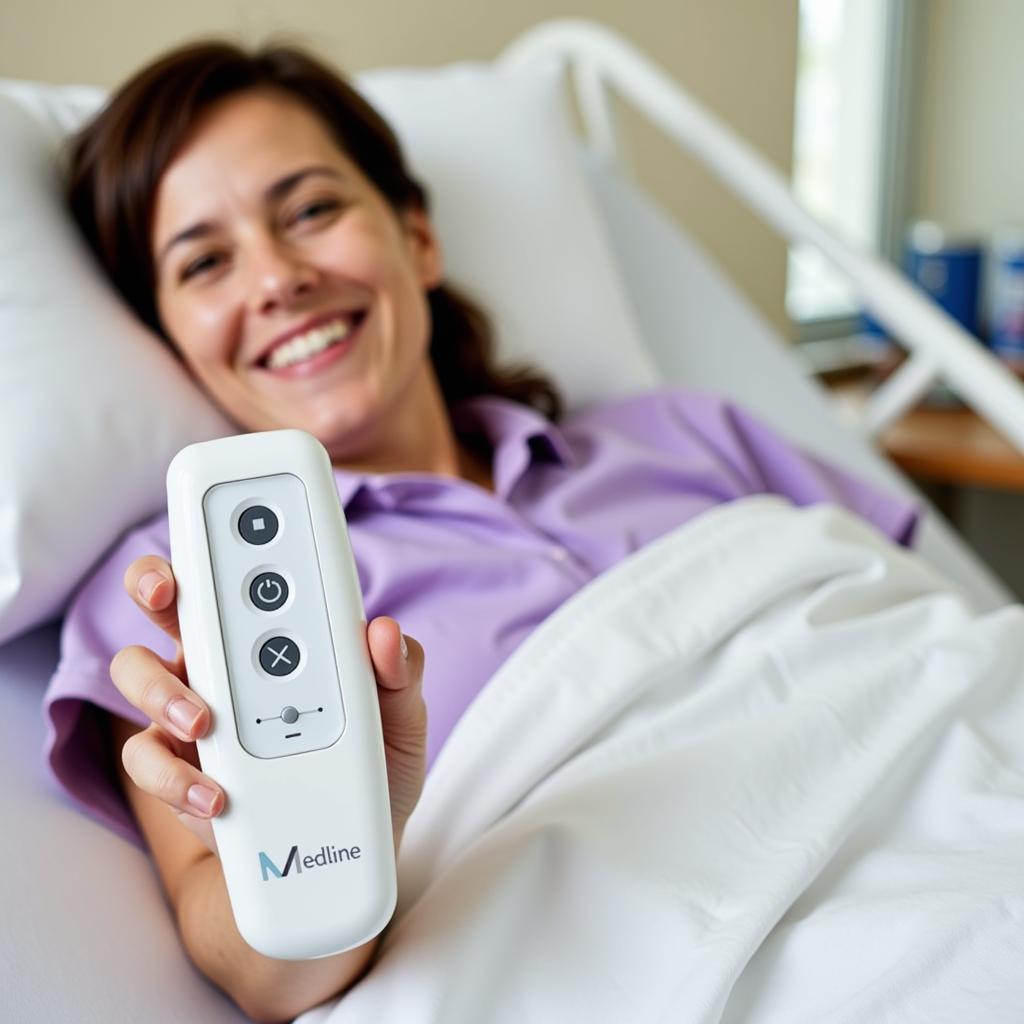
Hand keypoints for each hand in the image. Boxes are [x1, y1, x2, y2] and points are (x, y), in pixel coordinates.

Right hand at [110, 556, 427, 856]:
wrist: (349, 853)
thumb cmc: (375, 764)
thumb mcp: (400, 718)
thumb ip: (399, 674)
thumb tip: (384, 632)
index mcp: (278, 636)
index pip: (243, 573)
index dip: (222, 540)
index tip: (218, 525)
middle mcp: (223, 662)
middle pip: (167, 603)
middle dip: (156, 584)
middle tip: (167, 594)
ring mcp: (192, 713)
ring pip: (137, 672)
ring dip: (162, 688)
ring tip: (203, 722)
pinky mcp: (178, 772)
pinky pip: (145, 758)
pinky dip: (173, 776)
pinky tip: (214, 794)